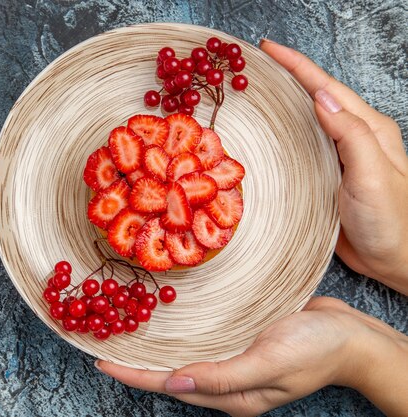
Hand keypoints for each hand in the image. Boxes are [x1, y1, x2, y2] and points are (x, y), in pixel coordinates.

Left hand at [96, 297, 407, 416]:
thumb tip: (176, 384)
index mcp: (231, 394)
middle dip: (137, 362)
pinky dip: (180, 333)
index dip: (134, 374)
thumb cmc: (316, 350)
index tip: (101, 361)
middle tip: (104, 341)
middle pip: (171, 373)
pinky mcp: (241, 340)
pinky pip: (202, 339)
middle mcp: (226, 380)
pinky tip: (167, 321)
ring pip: (184, 356)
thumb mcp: (270, 364)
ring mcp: (234, 360)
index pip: (170, 385)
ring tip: (126, 331)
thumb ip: (223, 377)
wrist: (352, 336)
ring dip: (155, 347)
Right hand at [259, 40, 407, 293]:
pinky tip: (270, 133)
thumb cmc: (390, 221)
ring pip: (308, 119)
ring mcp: (340, 156)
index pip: (326, 88)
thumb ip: (351, 135)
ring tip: (258, 91)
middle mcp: (353, 137)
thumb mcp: (372, 175)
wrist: (397, 260)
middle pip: (316, 96)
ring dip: (285, 101)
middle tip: (257, 64)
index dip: (297, 66)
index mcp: (367, 129)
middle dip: (288, 75)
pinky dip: (285, 132)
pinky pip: (303, 145)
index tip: (268, 49)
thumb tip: (320, 98)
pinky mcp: (328, 176)